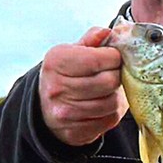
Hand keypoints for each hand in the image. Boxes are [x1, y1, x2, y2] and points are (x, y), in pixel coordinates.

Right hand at [39, 27, 128, 145]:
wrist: (46, 109)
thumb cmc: (65, 76)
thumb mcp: (71, 53)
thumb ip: (91, 40)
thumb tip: (108, 32)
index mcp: (56, 62)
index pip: (99, 59)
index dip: (114, 57)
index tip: (113, 57)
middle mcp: (57, 88)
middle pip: (108, 81)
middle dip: (117, 76)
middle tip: (114, 74)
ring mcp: (65, 112)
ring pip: (112, 102)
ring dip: (117, 95)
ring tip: (109, 90)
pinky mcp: (75, 131)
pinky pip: (109, 120)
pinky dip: (113, 112)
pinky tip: (104, 105)